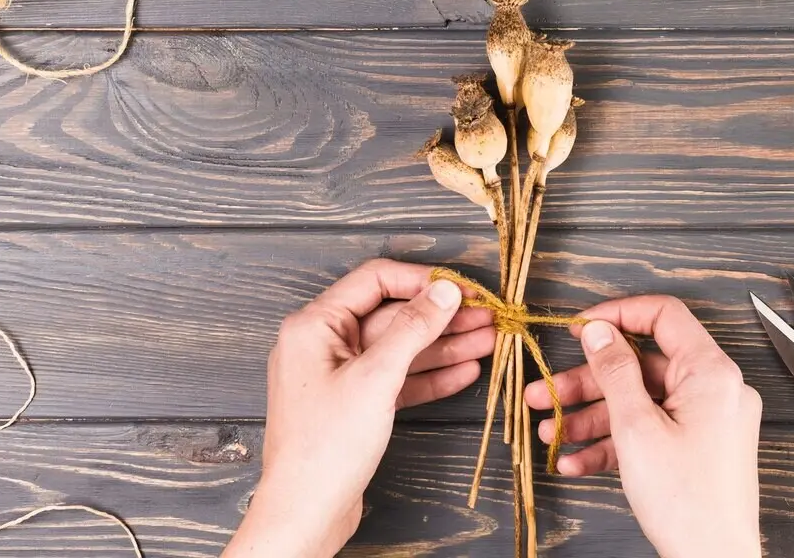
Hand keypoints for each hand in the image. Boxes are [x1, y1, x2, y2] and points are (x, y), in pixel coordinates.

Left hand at [223, 260, 495, 557]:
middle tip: (487, 315)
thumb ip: (412, 329)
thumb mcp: (375, 378)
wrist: (305, 513)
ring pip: (399, 348)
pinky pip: (396, 379)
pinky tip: (465, 370)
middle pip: (392, 315)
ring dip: (443, 345)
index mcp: (315, 325)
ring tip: (488, 340)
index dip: (421, 281)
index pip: (375, 281)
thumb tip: (444, 291)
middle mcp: (324, 344)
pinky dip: (429, 375)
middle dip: (441, 317)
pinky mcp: (354, 405)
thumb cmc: (325, 447)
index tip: (462, 288)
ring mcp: (340, 375)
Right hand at [525, 296, 761, 557]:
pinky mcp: (697, 448)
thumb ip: (614, 371)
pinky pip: (651, 431)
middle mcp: (714, 390)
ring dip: (591, 416)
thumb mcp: (636, 427)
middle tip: (546, 392)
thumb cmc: (687, 501)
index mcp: (711, 372)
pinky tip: (576, 461)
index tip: (580, 327)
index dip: (617, 314)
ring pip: (640, 402)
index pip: (663, 315)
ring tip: (549, 432)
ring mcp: (707, 421)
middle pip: (641, 365)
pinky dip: (614, 442)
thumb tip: (599, 330)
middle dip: (587, 381)